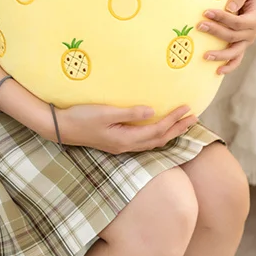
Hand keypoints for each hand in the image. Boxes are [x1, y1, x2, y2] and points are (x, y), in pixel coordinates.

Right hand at [57, 103, 197, 154]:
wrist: (62, 128)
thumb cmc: (82, 117)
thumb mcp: (106, 113)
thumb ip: (129, 113)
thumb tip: (152, 110)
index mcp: (126, 139)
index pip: (157, 130)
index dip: (174, 120)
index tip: (187, 108)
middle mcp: (126, 146)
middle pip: (159, 139)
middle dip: (178, 129)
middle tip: (194, 118)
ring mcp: (121, 146)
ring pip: (152, 142)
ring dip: (169, 133)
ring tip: (182, 124)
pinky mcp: (117, 142)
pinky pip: (144, 141)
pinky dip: (157, 135)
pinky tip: (158, 129)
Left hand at [197, 0, 255, 75]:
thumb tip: (229, 8)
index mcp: (255, 20)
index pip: (237, 22)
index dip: (222, 18)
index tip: (206, 12)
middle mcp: (252, 33)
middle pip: (232, 36)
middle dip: (215, 31)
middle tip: (199, 25)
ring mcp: (246, 41)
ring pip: (234, 51)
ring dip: (220, 55)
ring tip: (205, 56)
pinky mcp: (241, 44)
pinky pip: (236, 58)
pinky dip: (229, 66)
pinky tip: (217, 71)